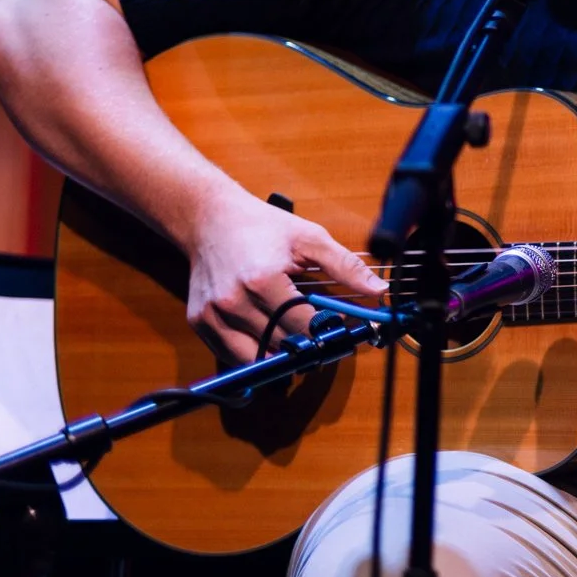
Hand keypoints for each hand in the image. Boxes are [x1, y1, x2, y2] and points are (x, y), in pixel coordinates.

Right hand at [184, 192, 386, 364]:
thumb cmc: (263, 226)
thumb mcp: (310, 238)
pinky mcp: (199, 322)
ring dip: (280, 354)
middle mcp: (234, 302)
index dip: (327, 330)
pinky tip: (268, 336)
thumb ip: (345, 266)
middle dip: (307, 343)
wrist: (211, 219)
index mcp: (264, 280)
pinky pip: (231, 354)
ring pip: (256, 357)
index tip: (339, 327)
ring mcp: (213, 315)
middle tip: (321, 334)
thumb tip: (378, 289)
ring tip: (295, 336)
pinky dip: (253, 352)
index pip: (304, 325)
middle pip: (282, 343)